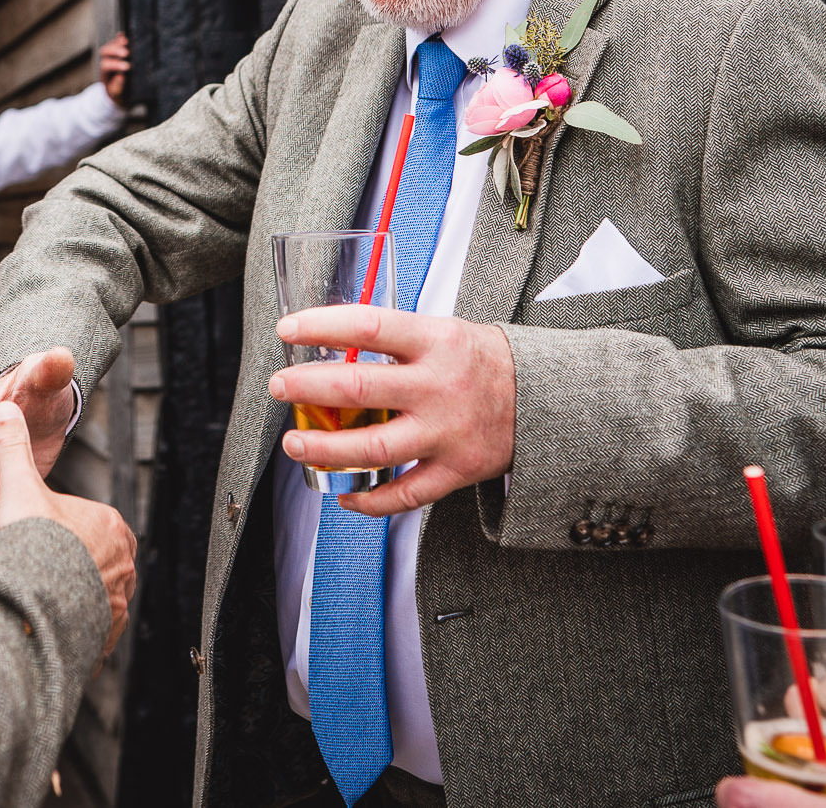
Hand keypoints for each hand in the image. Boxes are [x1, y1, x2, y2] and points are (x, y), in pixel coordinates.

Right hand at [0, 399, 135, 652]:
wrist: (37, 604)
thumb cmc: (33, 541)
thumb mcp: (19, 488)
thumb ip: (14, 449)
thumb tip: (5, 407)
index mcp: (109, 524)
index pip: (78, 522)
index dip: (47, 528)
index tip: (28, 536)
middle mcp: (124, 563)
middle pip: (83, 560)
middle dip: (58, 565)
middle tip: (28, 569)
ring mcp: (118, 600)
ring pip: (88, 595)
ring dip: (65, 598)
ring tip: (36, 599)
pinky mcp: (108, 633)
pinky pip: (90, 628)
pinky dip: (70, 626)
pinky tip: (48, 624)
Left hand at [98, 33, 132, 106]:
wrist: (115, 92)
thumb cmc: (116, 94)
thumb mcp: (116, 96)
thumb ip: (117, 88)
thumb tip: (121, 77)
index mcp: (104, 73)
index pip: (106, 65)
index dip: (115, 65)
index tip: (127, 67)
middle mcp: (105, 62)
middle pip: (105, 52)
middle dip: (114, 51)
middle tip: (126, 53)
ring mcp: (110, 56)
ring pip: (109, 46)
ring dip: (116, 42)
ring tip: (125, 41)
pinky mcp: (116, 53)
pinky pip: (115, 43)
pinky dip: (118, 38)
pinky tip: (122, 34)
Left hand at [269, 307, 514, 515]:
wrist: (547, 400)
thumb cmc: (482, 361)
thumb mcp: (445, 331)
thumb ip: (395, 340)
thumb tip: (329, 343)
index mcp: (435, 341)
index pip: (368, 326)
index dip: (322, 326)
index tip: (286, 329)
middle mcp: (438, 386)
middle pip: (360, 387)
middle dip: (308, 388)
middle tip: (279, 387)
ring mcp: (446, 432)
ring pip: (373, 448)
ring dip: (325, 449)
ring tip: (294, 443)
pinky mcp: (456, 470)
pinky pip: (405, 494)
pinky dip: (369, 500)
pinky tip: (343, 493)